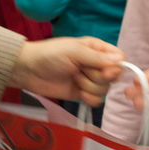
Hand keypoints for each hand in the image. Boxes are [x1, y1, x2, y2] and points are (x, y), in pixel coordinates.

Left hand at [9, 37, 124, 105]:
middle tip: (80, 71)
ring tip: (74, 79)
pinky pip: (97, 100)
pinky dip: (89, 99)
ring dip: (90, 87)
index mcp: (97, 49)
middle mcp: (96, 64)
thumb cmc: (50, 54)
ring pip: (105, 89)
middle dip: (97, 77)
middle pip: (113, 76)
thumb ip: (97, 58)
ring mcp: (89, 80)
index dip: (116, 67)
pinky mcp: (82, 94)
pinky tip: (78, 93)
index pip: (119, 58)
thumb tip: (120, 62)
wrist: (28, 70)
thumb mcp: (74, 51)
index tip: (104, 71)